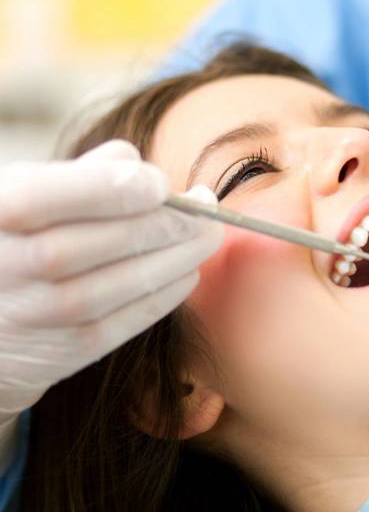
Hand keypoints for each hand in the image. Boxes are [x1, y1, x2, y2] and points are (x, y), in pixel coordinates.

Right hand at [0, 140, 223, 419]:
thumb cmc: (10, 243)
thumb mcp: (20, 197)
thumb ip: (75, 176)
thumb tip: (133, 160)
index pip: (56, 194)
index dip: (120, 187)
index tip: (162, 183)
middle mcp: (10, 266)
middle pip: (107, 240)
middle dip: (171, 221)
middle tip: (207, 207)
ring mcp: (39, 313)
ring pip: (128, 281)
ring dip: (181, 255)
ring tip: (206, 235)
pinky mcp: (66, 350)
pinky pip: (130, 320)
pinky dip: (168, 292)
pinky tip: (187, 269)